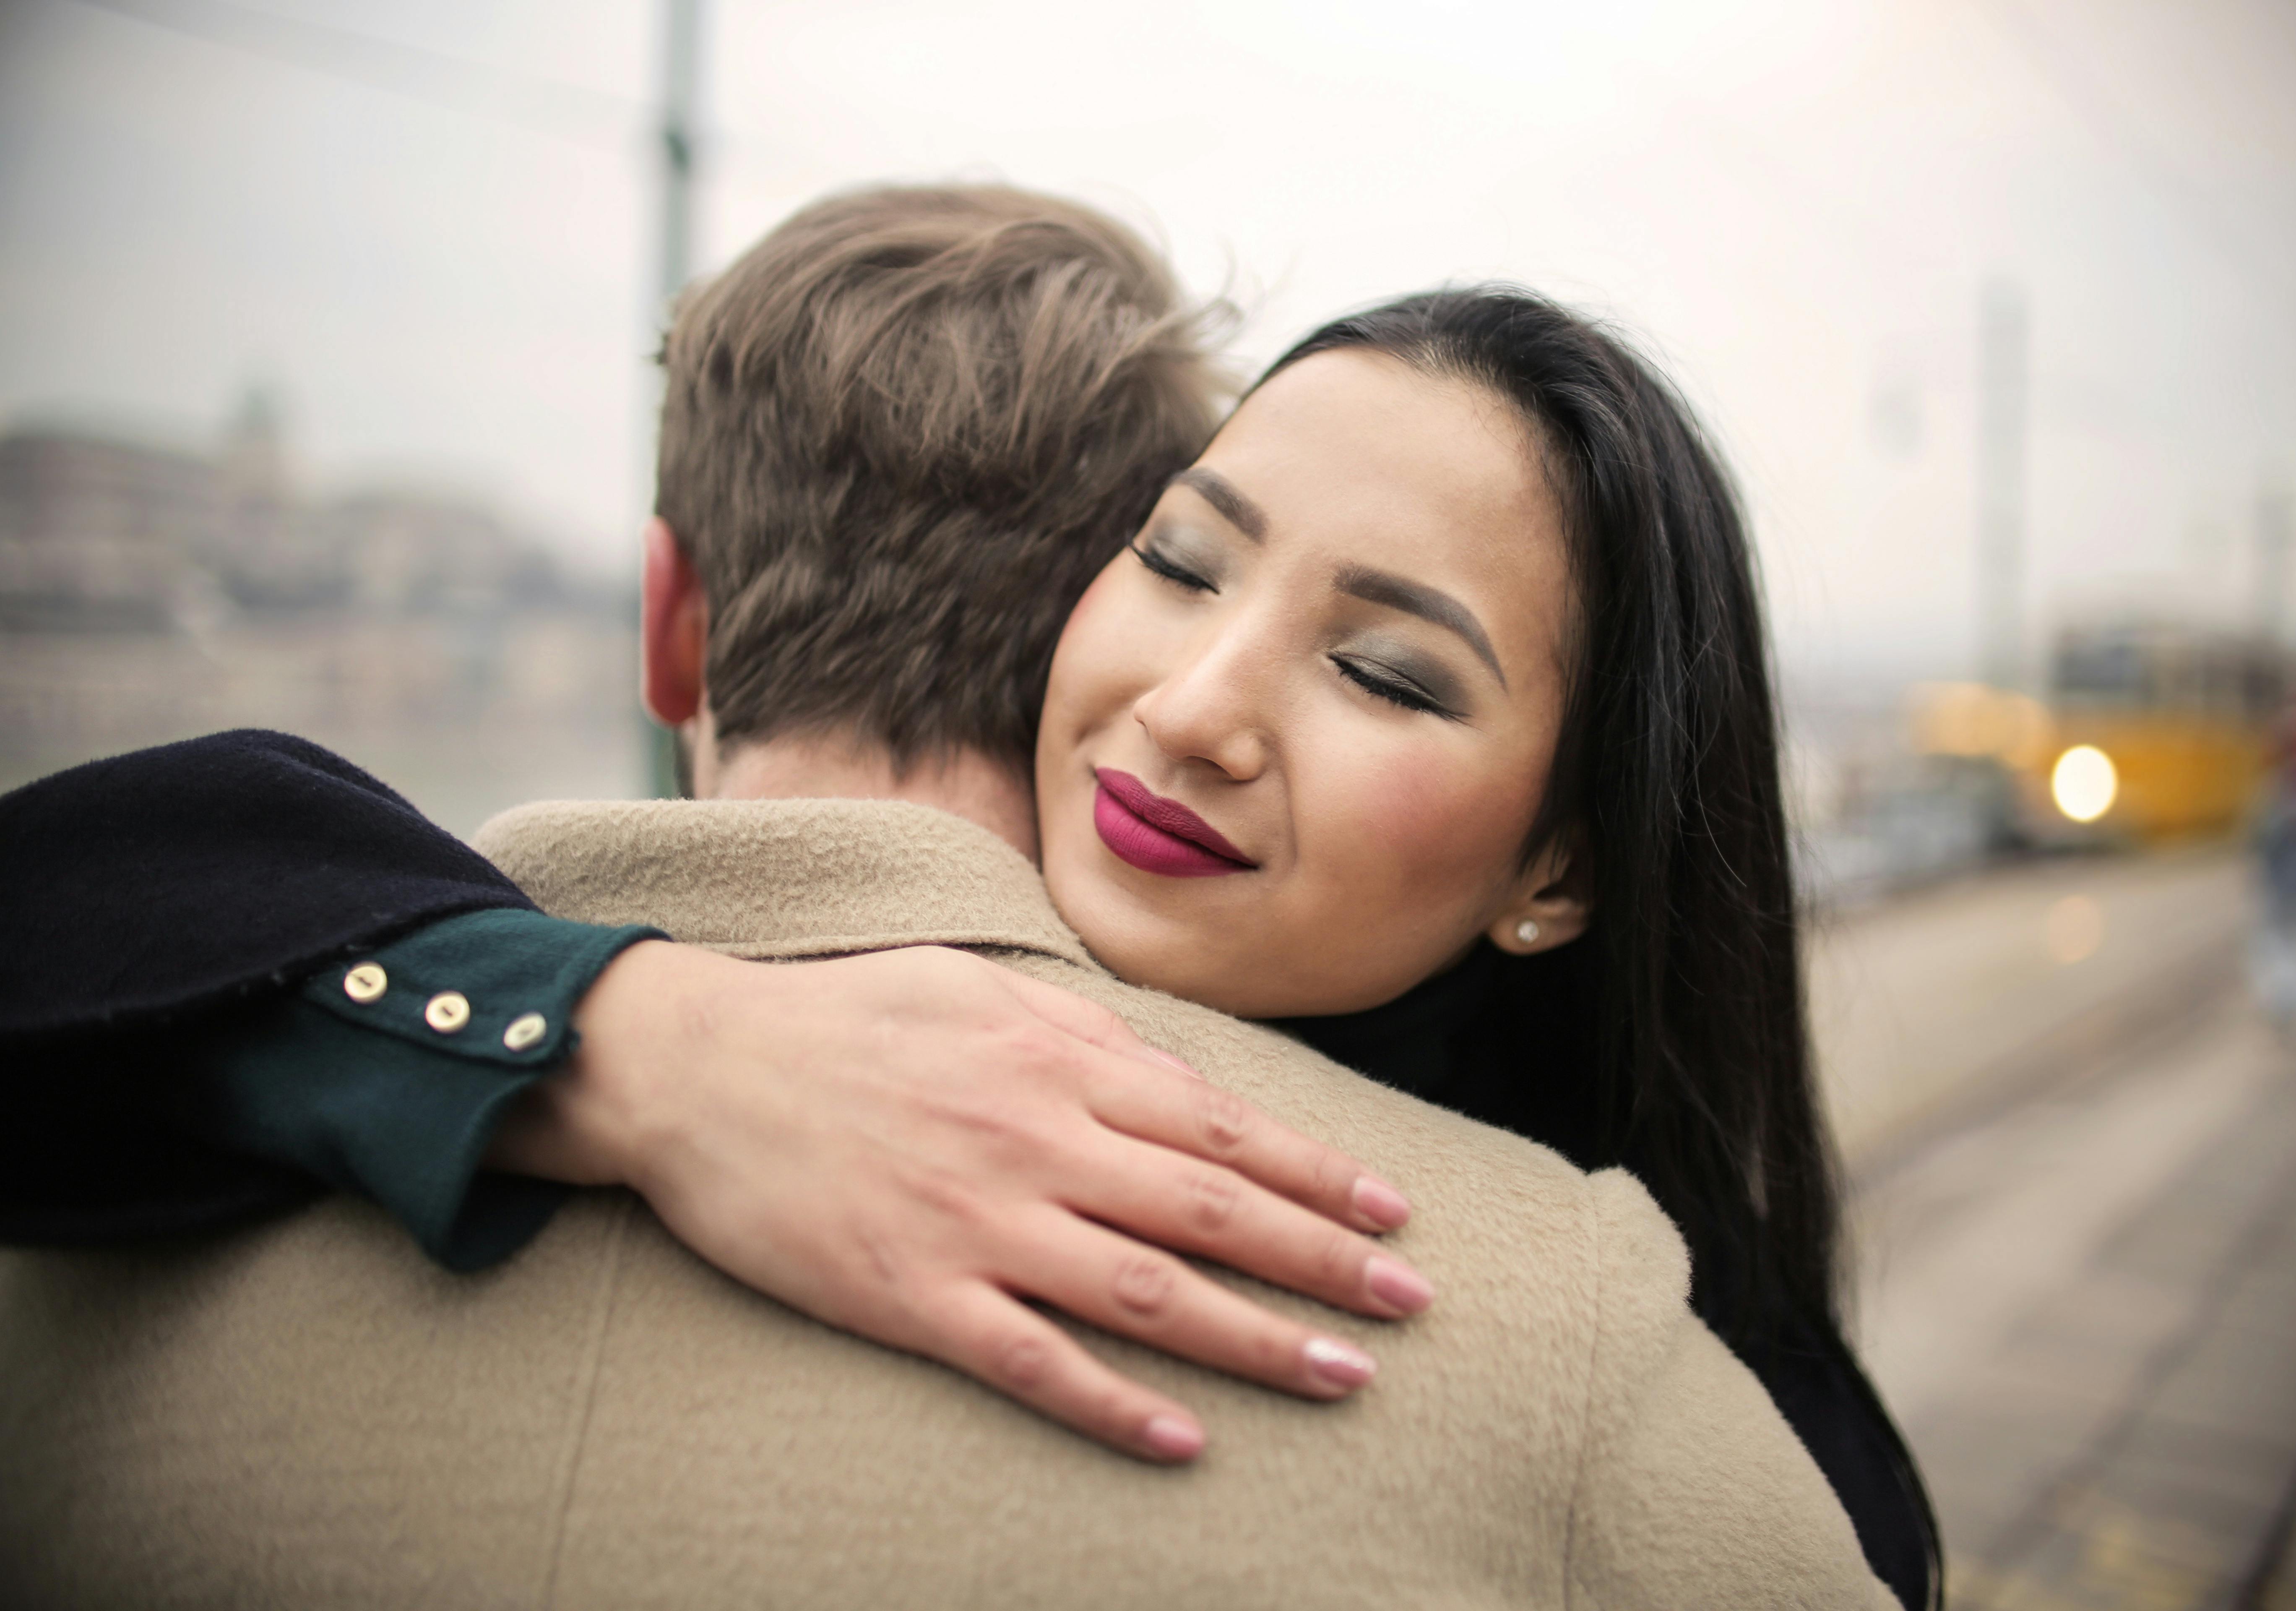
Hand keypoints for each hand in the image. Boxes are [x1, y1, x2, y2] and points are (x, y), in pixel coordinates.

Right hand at [485, 942, 1430, 1462]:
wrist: (698, 1066)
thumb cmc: (847, 1018)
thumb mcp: (978, 986)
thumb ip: (1086, 1032)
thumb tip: (1183, 1074)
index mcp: (1057, 1063)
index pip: (1222, 1125)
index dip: (1320, 1172)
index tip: (1393, 1210)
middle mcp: (1037, 1142)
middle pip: (1212, 1211)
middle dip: (1324, 1260)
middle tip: (1412, 1303)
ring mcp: (977, 1225)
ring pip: (1149, 1294)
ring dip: (1257, 1339)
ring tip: (1345, 1373)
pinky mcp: (913, 1297)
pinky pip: (1034, 1364)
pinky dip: (1117, 1407)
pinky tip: (1187, 1442)